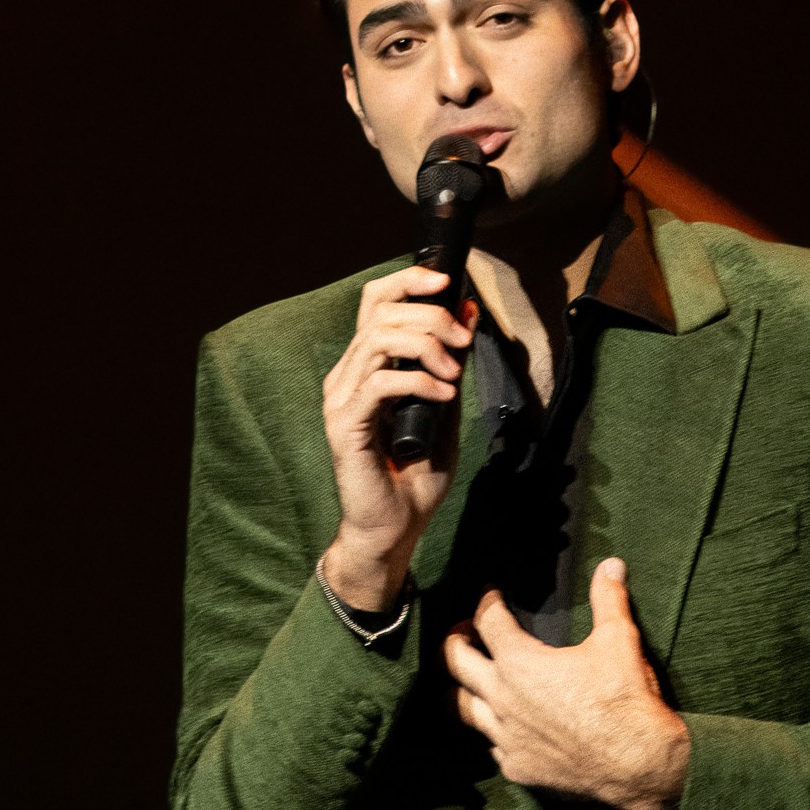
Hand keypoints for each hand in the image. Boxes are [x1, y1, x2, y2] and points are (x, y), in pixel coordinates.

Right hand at [321, 265, 476, 610]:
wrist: (393, 529)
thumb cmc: (414, 475)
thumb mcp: (443, 407)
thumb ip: (451, 362)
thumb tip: (467, 312)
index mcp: (366, 366)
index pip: (376, 301)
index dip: (408, 280)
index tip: (447, 279)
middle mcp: (347, 376)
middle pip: (381, 313)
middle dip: (431, 316)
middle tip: (463, 339)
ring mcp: (342, 399)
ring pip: (378, 341)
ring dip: (427, 346)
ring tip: (453, 373)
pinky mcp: (345, 426)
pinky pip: (380, 384)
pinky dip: (419, 381)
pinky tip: (444, 395)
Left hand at [444, 558, 689, 809]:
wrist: (640, 766)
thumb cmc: (626, 700)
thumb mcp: (619, 640)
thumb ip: (608, 599)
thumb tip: (611, 565)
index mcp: (520, 664)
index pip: (488, 621)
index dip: (486, 602)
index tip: (490, 593)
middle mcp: (503, 700)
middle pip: (455, 662)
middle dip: (455, 640)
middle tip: (464, 631)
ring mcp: (506, 738)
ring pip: (462, 708)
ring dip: (462, 689)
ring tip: (468, 679)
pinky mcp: (517, 767)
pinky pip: (492, 744)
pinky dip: (494, 730)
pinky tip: (506, 725)